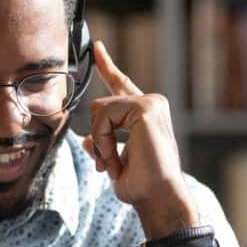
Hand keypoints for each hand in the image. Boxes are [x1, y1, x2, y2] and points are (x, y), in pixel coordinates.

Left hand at [82, 41, 198, 236]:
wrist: (158, 199)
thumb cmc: (142, 188)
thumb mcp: (114, 166)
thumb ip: (102, 147)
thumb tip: (87, 139)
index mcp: (143, 115)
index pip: (121, 84)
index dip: (107, 66)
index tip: (97, 47)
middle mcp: (151, 104)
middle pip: (99, 105)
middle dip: (97, 139)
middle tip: (108, 166)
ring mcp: (151, 103)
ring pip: (99, 110)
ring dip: (101, 143)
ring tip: (114, 164)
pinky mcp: (146, 107)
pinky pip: (104, 116)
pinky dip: (104, 141)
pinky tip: (116, 157)